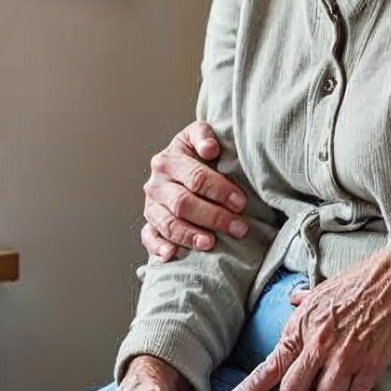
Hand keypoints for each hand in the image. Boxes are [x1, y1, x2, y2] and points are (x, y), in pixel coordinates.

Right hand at [140, 121, 250, 260]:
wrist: (179, 166)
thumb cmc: (196, 154)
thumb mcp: (198, 136)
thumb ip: (203, 136)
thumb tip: (210, 149)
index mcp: (168, 161)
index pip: (195, 178)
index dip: (219, 191)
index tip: (241, 203)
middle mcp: (156, 184)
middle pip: (183, 203)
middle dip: (213, 217)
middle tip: (238, 228)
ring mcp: (151, 206)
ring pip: (168, 224)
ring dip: (190, 235)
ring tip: (211, 243)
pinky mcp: (149, 224)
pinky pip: (149, 238)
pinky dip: (158, 248)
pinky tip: (172, 255)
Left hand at [227, 251, 390, 390]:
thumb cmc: (362, 280)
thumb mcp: (324, 287)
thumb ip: (304, 301)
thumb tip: (292, 298)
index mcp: (302, 325)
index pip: (270, 366)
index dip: (250, 390)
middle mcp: (318, 344)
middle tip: (312, 387)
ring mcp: (345, 356)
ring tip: (342, 380)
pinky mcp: (371, 365)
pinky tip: (360, 382)